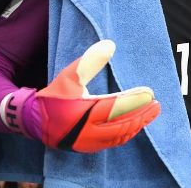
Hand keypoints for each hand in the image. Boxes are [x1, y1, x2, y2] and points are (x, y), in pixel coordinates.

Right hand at [3, 40, 159, 152]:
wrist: (34, 120)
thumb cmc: (53, 97)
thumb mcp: (69, 76)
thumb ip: (89, 61)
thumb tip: (109, 44)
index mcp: (82, 113)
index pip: (115, 108)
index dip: (134, 102)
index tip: (150, 93)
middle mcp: (87, 131)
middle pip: (122, 125)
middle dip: (141, 115)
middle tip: (156, 105)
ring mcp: (88, 142)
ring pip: (119, 136)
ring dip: (136, 125)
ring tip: (149, 113)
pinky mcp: (88, 146)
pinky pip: (113, 142)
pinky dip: (126, 133)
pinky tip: (134, 124)